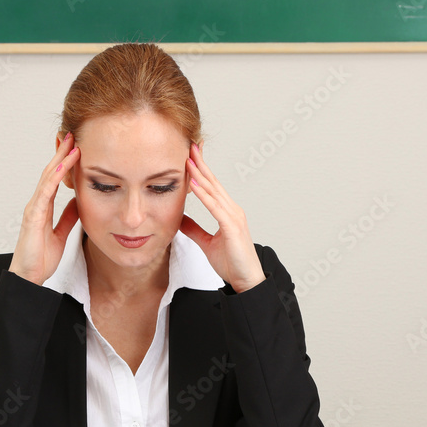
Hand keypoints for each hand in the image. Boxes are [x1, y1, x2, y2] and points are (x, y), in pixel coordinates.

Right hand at [9, 133, 80, 285]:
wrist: (30, 278)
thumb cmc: (41, 258)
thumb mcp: (61, 234)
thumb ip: (67, 218)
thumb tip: (77, 203)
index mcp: (44, 207)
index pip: (55, 179)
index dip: (65, 162)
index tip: (76, 147)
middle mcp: (37, 204)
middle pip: (50, 172)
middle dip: (62, 153)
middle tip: (73, 135)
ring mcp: (34, 209)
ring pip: (47, 178)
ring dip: (60, 160)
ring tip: (72, 144)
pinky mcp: (33, 217)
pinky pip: (45, 194)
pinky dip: (54, 179)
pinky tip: (63, 167)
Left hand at [181, 142, 265, 292]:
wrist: (246, 280)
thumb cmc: (232, 263)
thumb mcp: (207, 243)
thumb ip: (195, 229)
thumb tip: (180, 218)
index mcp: (227, 212)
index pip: (212, 186)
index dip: (201, 170)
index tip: (190, 155)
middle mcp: (232, 210)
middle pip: (214, 183)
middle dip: (201, 164)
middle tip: (190, 146)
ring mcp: (234, 217)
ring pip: (214, 191)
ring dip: (200, 174)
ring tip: (188, 159)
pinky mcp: (232, 227)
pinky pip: (215, 207)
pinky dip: (204, 194)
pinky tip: (193, 183)